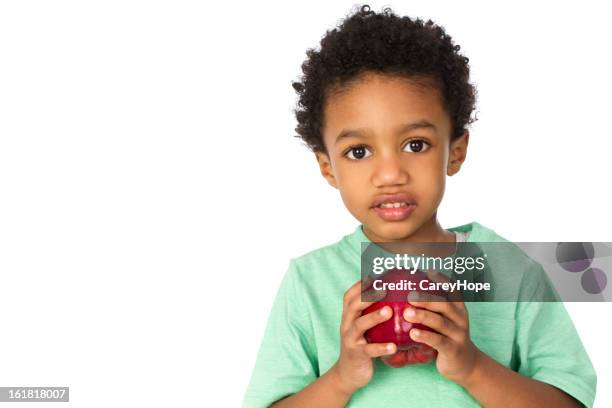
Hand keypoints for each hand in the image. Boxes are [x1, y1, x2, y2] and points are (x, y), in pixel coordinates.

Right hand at [332, 279, 395, 394]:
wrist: (348, 372)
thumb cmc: (362, 344)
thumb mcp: (363, 326)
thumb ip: (371, 312)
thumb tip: (394, 295)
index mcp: (348, 315)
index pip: (349, 295)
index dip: (360, 284)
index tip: (376, 275)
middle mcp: (346, 324)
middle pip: (353, 305)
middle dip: (367, 295)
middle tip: (384, 288)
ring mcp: (350, 339)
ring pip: (360, 325)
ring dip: (374, 317)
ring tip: (389, 312)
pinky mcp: (357, 354)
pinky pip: (369, 350)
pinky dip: (381, 347)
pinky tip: (394, 346)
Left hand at [402, 270, 481, 384]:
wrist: (465, 363)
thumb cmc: (447, 337)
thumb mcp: (444, 320)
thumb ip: (432, 308)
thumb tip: (407, 291)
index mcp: (458, 309)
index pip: (453, 291)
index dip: (442, 281)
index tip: (428, 272)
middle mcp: (460, 319)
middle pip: (444, 305)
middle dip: (427, 299)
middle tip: (410, 296)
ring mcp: (458, 334)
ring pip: (440, 323)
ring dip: (423, 316)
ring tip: (407, 313)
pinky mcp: (453, 349)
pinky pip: (438, 341)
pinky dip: (425, 336)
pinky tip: (412, 334)